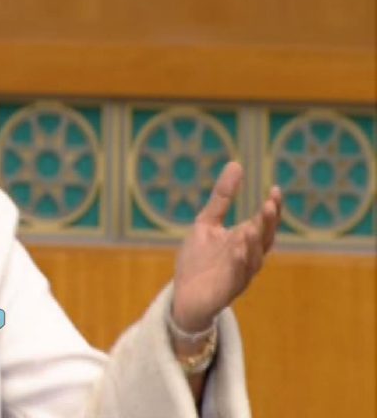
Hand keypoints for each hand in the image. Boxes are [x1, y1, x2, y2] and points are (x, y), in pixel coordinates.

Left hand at [172, 162, 281, 330]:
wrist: (184, 295)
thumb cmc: (199, 259)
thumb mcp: (206, 223)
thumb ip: (222, 198)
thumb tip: (236, 164)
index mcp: (245, 241)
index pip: (264, 223)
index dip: (272, 208)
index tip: (275, 189)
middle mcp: (248, 257)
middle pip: (265, 240)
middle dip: (269, 223)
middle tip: (270, 204)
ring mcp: (239, 274)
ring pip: (254, 259)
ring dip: (255, 244)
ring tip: (252, 227)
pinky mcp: (227, 290)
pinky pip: (236, 276)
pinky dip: (239, 263)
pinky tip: (237, 249)